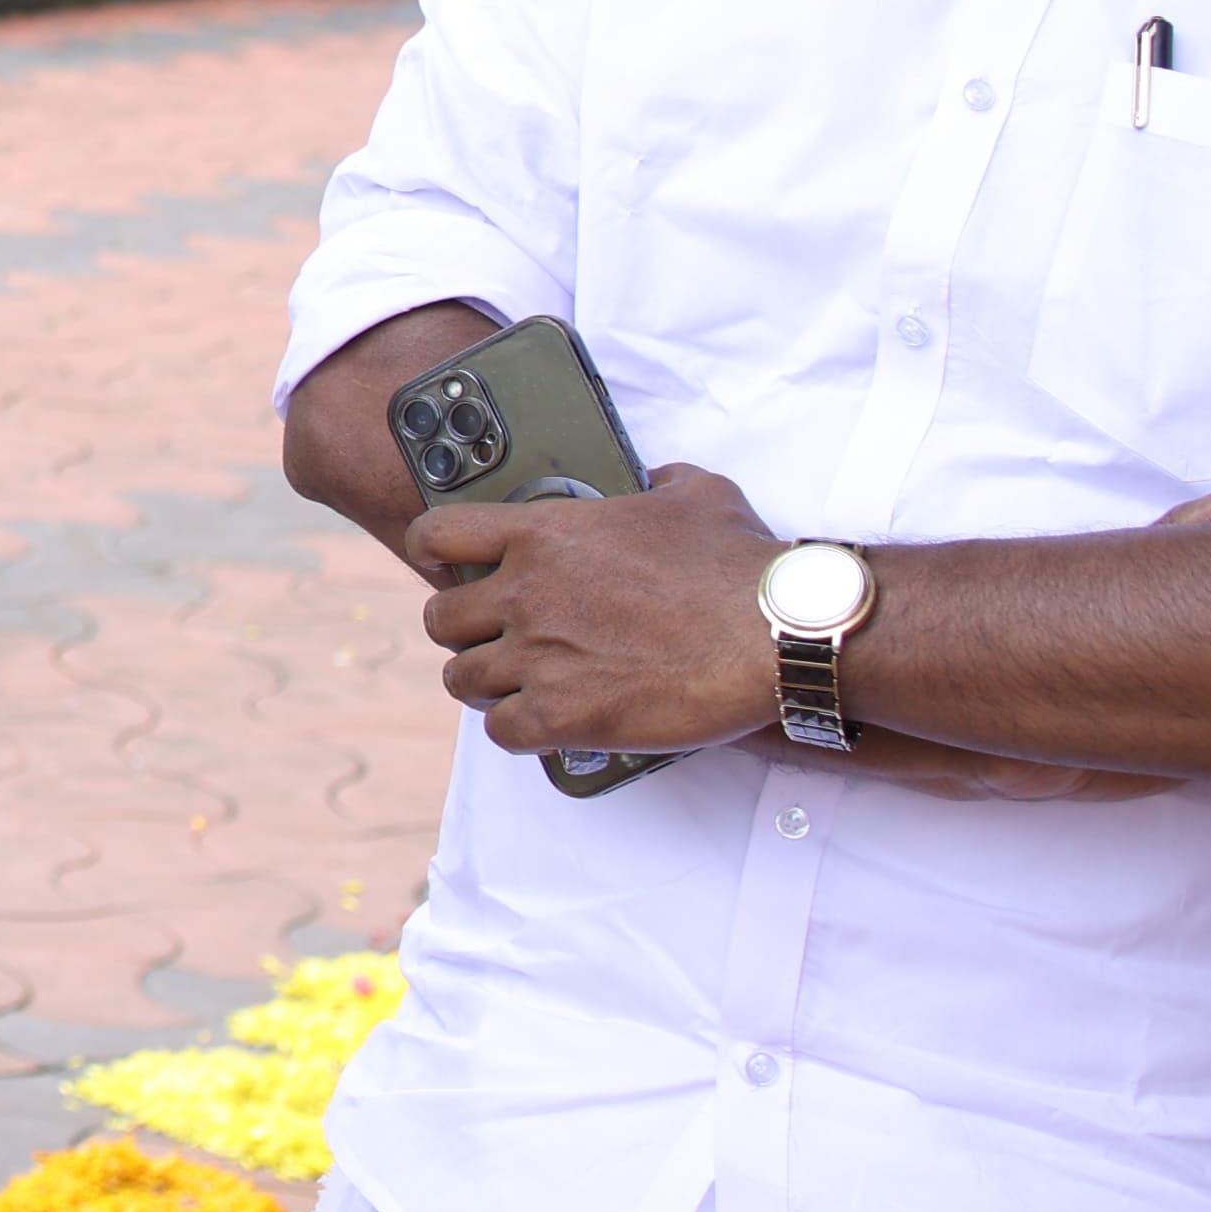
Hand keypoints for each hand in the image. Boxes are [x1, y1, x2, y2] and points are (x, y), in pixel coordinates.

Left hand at [418, 465, 780, 755]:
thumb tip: (655, 479)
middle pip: (440, 619)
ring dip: (487, 684)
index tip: (449, 568)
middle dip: (464, 631)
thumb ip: (658, 482)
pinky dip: (518, 730)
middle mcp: (526, 593)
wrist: (776, 633)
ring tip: (519, 685)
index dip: (434, 554)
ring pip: (463, 680)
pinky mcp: (563, 715)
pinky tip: (546, 722)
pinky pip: (502, 732)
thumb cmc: (741, 564)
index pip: (435, 536)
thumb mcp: (696, 494)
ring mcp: (539, 656)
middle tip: (497, 638)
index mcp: (542, 534)